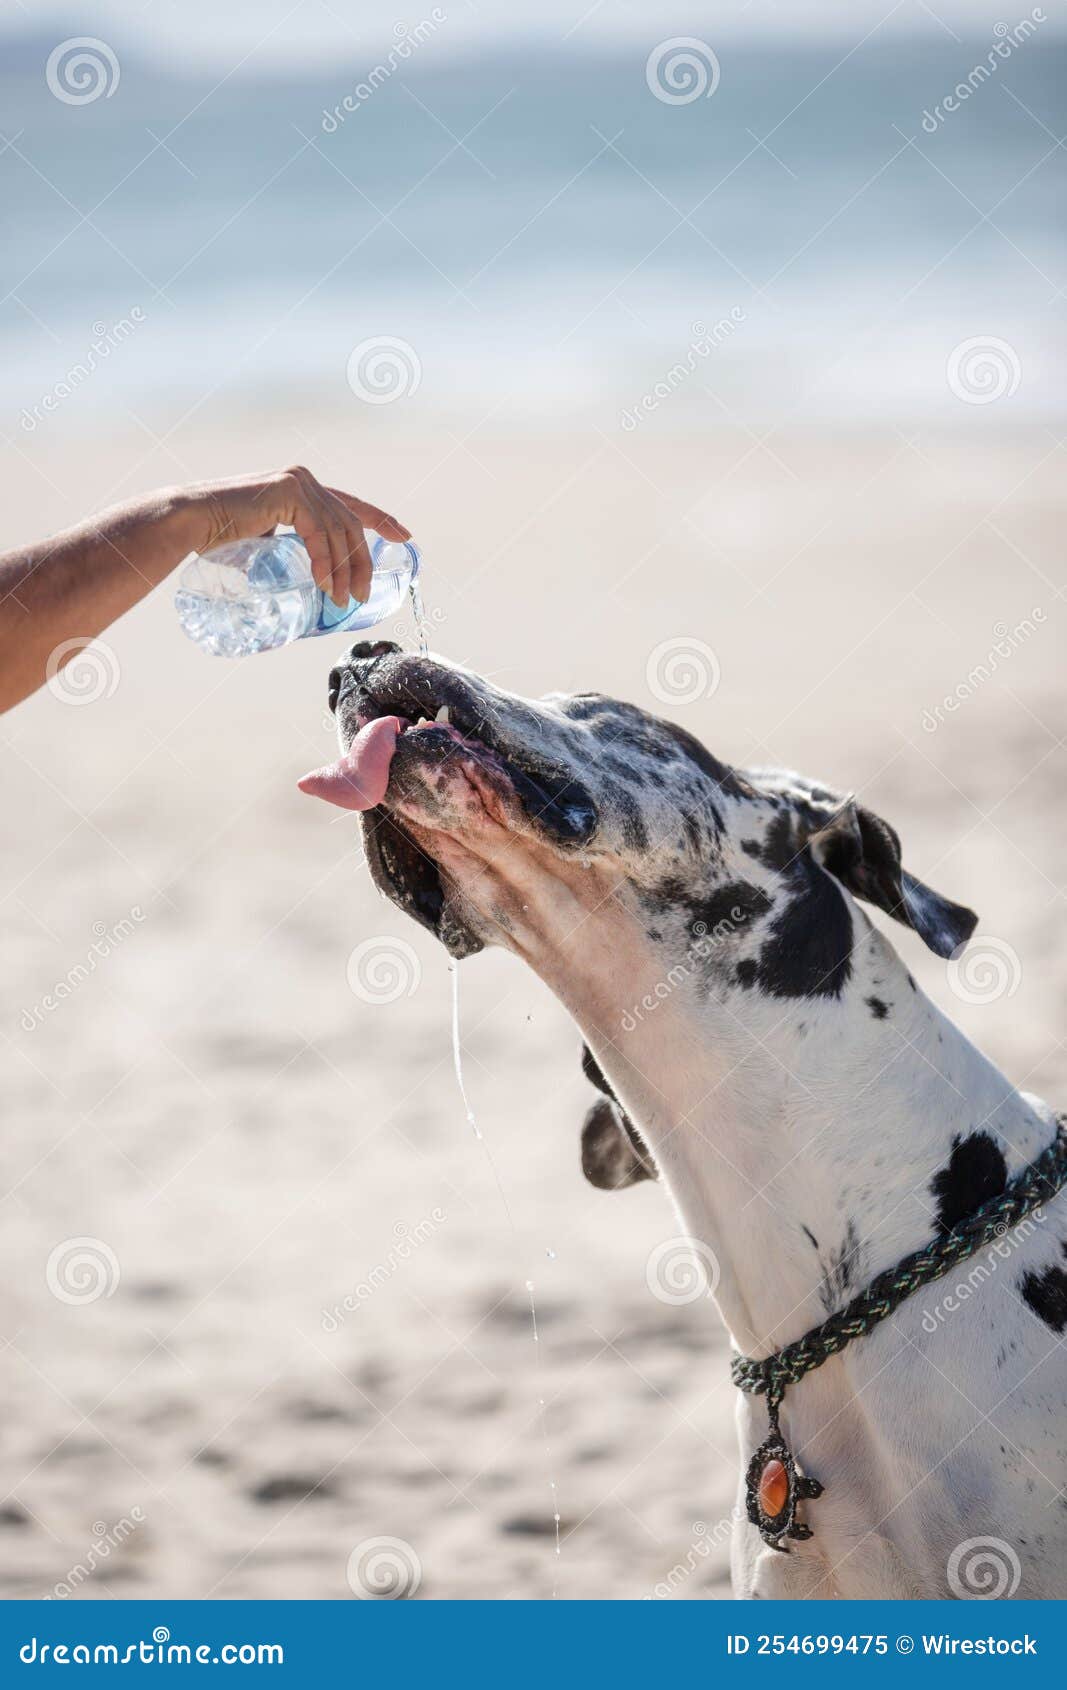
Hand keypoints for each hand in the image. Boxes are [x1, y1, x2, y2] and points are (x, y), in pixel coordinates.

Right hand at [183, 465, 410, 605]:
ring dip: (345, 570)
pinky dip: (326, 560)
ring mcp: (297, 482)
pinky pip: (320, 531)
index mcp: (301, 487)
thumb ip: (290, 549)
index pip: (350, 504)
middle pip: (349, 523)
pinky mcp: (288, 491)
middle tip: (364, 593)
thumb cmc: (218, 537)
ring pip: (338, 530)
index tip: (403, 536)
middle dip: (362, 561)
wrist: (189, 523)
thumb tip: (305, 581)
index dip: (379, 519)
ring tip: (344, 599)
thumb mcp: (266, 542)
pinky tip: (327, 584)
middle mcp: (303, 479)